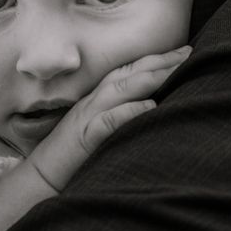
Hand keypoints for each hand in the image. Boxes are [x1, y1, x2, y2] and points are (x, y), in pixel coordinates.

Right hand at [27, 45, 192, 190]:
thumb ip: (118, 115)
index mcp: (96, 99)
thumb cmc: (72, 157)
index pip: (128, 71)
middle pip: (129, 74)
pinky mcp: (84, 139)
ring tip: (178, 68)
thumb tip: (152, 107)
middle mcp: (93, 102)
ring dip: (150, 77)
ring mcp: (87, 118)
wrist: (41, 177)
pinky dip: (128, 112)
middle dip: (160, 62)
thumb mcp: (97, 129)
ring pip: (120, 89)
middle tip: (189, 53)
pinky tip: (149, 106)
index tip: (183, 53)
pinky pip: (107, 122)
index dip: (156, 60)